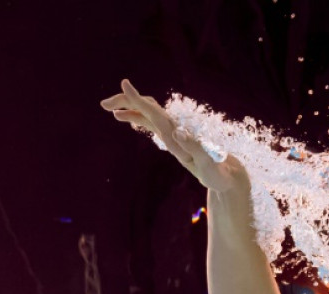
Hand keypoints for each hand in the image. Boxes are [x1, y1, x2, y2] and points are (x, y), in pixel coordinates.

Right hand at [100, 79, 248, 191]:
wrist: (224, 175)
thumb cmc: (216, 171)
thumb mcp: (206, 162)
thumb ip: (193, 147)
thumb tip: (178, 131)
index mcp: (177, 131)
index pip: (154, 110)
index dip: (138, 98)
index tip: (125, 84)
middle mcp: (174, 127)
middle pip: (147, 107)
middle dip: (126, 101)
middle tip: (104, 104)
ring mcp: (172, 131)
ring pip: (147, 113)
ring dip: (128, 108)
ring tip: (109, 109)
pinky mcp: (173, 138)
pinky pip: (151, 123)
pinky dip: (137, 118)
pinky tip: (127, 119)